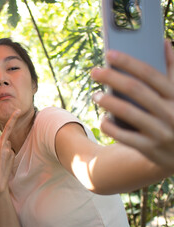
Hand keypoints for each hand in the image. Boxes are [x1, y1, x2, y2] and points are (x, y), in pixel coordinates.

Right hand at [0, 109, 19, 193]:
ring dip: (4, 148)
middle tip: (18, 110)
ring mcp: (8, 149)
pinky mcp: (12, 154)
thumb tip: (7, 141)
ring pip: (7, 143)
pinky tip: (4, 162)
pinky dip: (7, 154)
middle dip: (13, 118)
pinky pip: (9, 150)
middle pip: (8, 128)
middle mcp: (0, 145)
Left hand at [91, 40, 173, 169]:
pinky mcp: (150, 149)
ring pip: (127, 112)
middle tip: (94, 71)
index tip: (109, 54)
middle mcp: (170, 113)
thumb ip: (172, 70)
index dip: (128, 62)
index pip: (150, 73)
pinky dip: (110, 127)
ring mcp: (161, 132)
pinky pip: (123, 136)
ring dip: (108, 101)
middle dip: (112, 78)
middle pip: (135, 90)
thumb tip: (164, 42)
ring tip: (96, 95)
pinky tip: (102, 120)